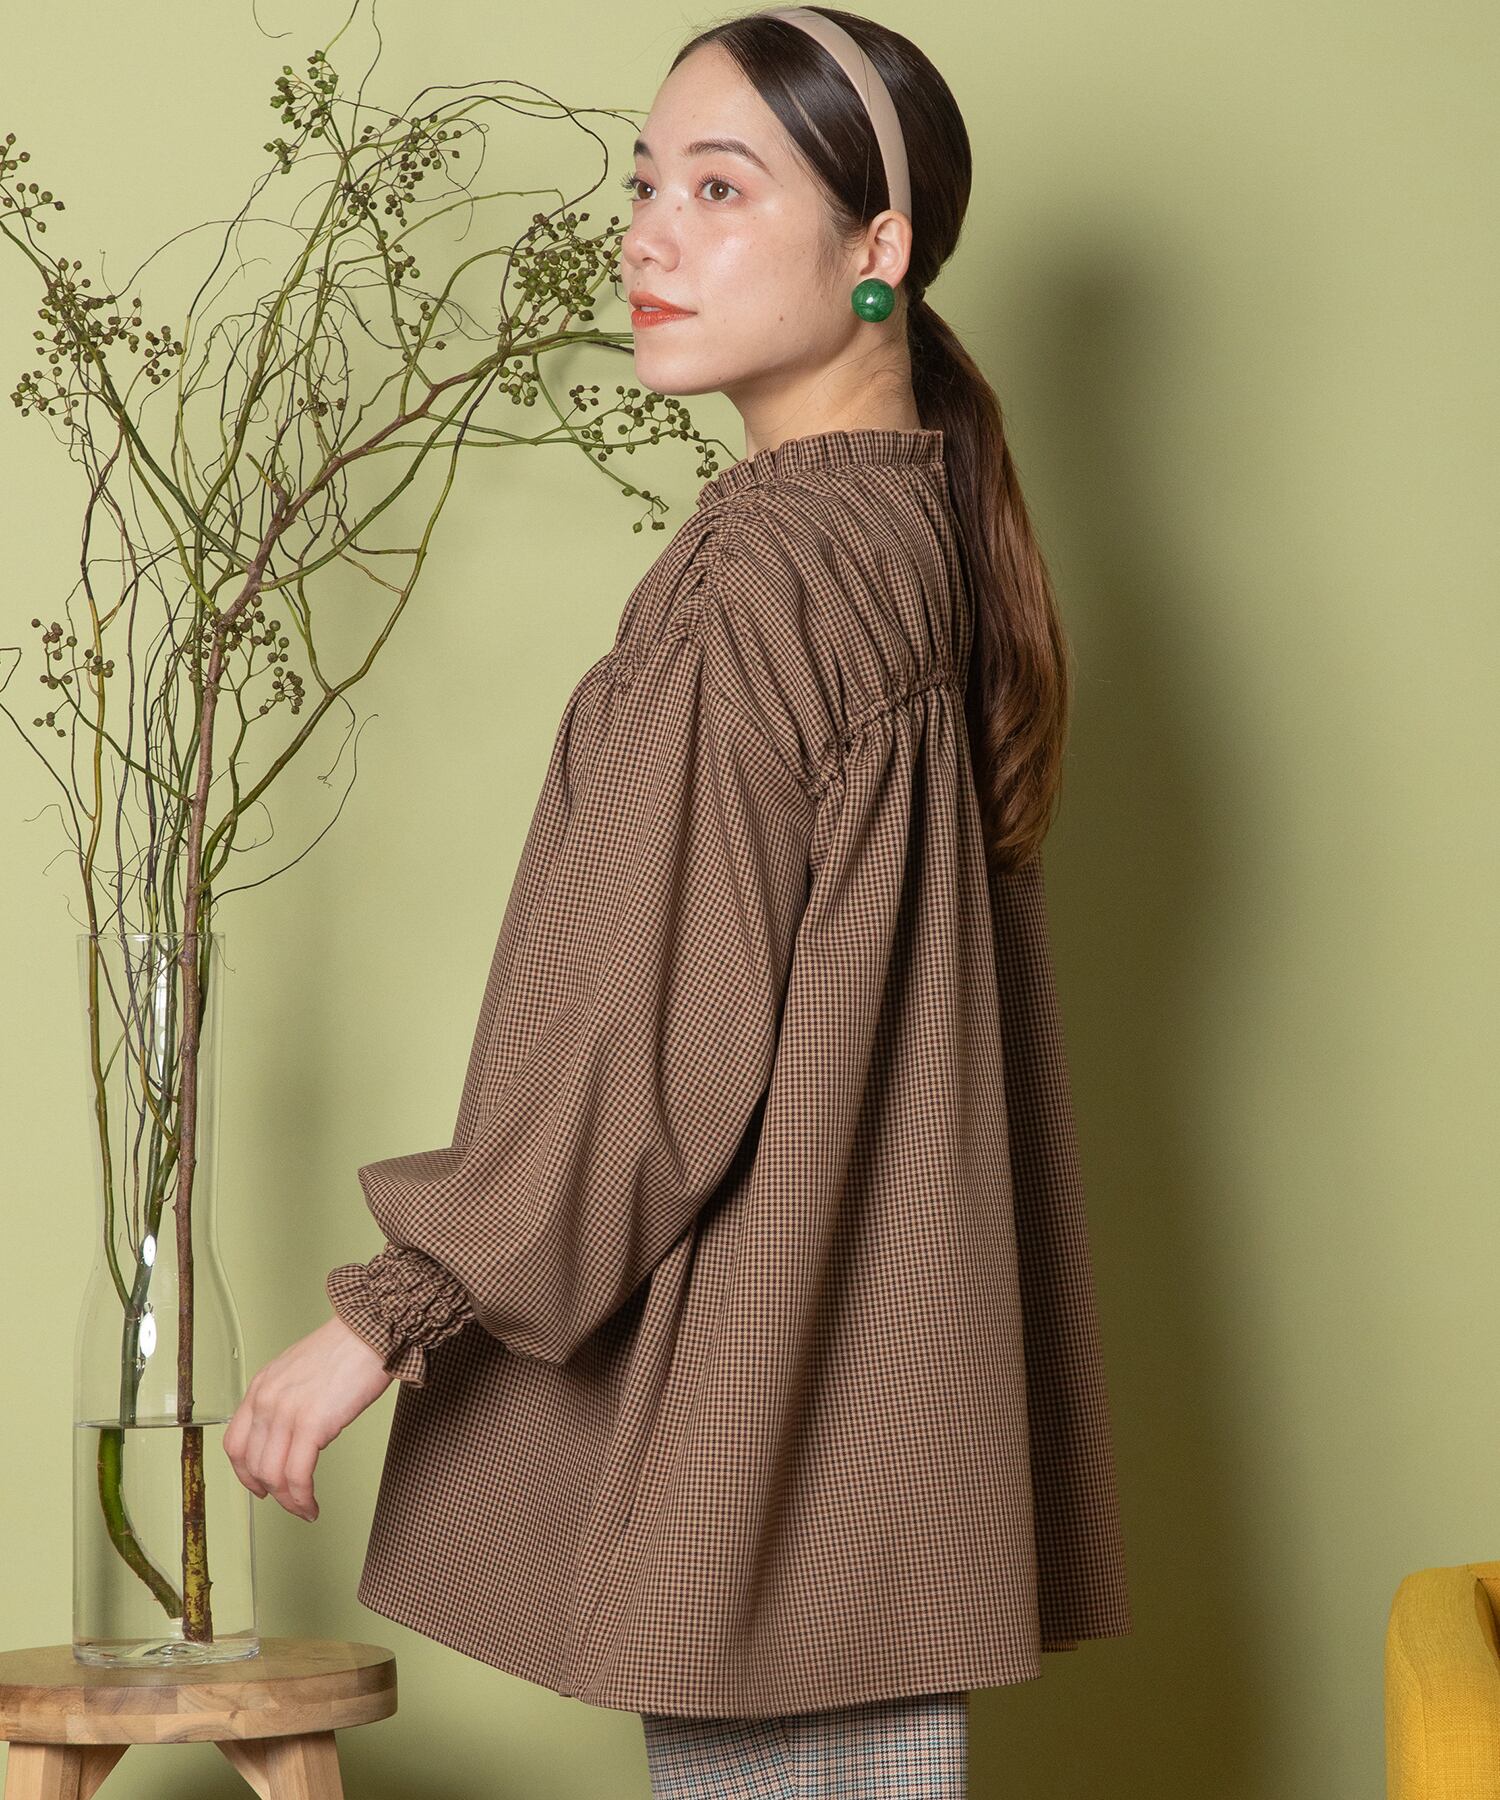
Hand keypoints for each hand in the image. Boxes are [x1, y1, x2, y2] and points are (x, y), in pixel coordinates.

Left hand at [223, 1315, 393, 1521]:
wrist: (371, 1330)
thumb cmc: (347, 1348)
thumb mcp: (299, 1370)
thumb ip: (286, 1399)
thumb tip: (290, 1433)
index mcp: (261, 1387)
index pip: (236, 1443)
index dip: (245, 1473)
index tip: (259, 1486)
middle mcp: (266, 1400)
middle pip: (253, 1464)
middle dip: (270, 1492)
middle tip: (289, 1502)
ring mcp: (286, 1413)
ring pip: (273, 1475)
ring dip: (288, 1501)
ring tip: (304, 1508)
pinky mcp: (312, 1424)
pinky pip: (297, 1476)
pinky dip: (302, 1498)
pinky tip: (312, 1504)